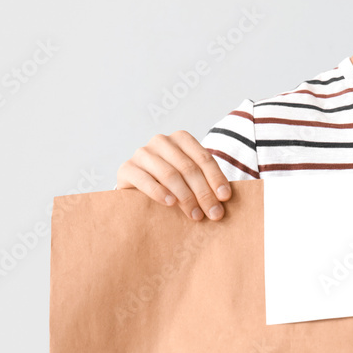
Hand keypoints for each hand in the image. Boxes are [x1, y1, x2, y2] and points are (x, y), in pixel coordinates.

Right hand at [116, 130, 230, 220]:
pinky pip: (145, 180)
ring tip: (195, 215)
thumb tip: (224, 199)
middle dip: (204, 193)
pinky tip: (170, 204)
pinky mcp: (127, 168)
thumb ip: (205, 181)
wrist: (136, 187)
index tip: (225, 198)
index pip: (204, 158)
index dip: (216, 178)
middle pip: (188, 168)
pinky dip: (159, 192)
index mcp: (181, 138)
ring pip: (170, 175)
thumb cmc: (170, 182)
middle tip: (214, 213)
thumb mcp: (190, 177)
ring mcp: (142, 153)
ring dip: (186, 197)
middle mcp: (161, 141)